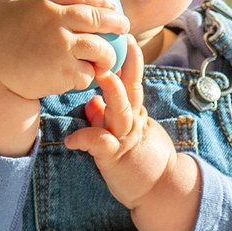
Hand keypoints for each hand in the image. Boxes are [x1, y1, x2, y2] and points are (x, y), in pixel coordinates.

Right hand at [0, 0, 130, 102]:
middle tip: (124, 26)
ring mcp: (63, 47)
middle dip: (117, 21)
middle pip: (98, 17)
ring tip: (107, 58)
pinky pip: (89, 73)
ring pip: (101, 48)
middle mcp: (56, 21)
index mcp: (43, 2)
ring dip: (108, 55)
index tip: (111, 3)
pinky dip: (89, 76)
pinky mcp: (66, 72)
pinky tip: (86, 77)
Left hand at [63, 37, 175, 205]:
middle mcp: (132, 123)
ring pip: (121, 110)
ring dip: (113, 91)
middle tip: (123, 40)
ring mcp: (126, 139)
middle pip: (132, 89)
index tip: (123, 38)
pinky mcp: (116, 159)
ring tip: (102, 74)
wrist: (160, 191)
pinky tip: (71, 139)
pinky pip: (100, 145)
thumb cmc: (139, 165)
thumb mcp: (125, 137)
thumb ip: (107, 119)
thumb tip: (92, 103)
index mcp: (134, 115)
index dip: (128, 62)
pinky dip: (85, 139)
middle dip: (128, 64)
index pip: (132, 83)